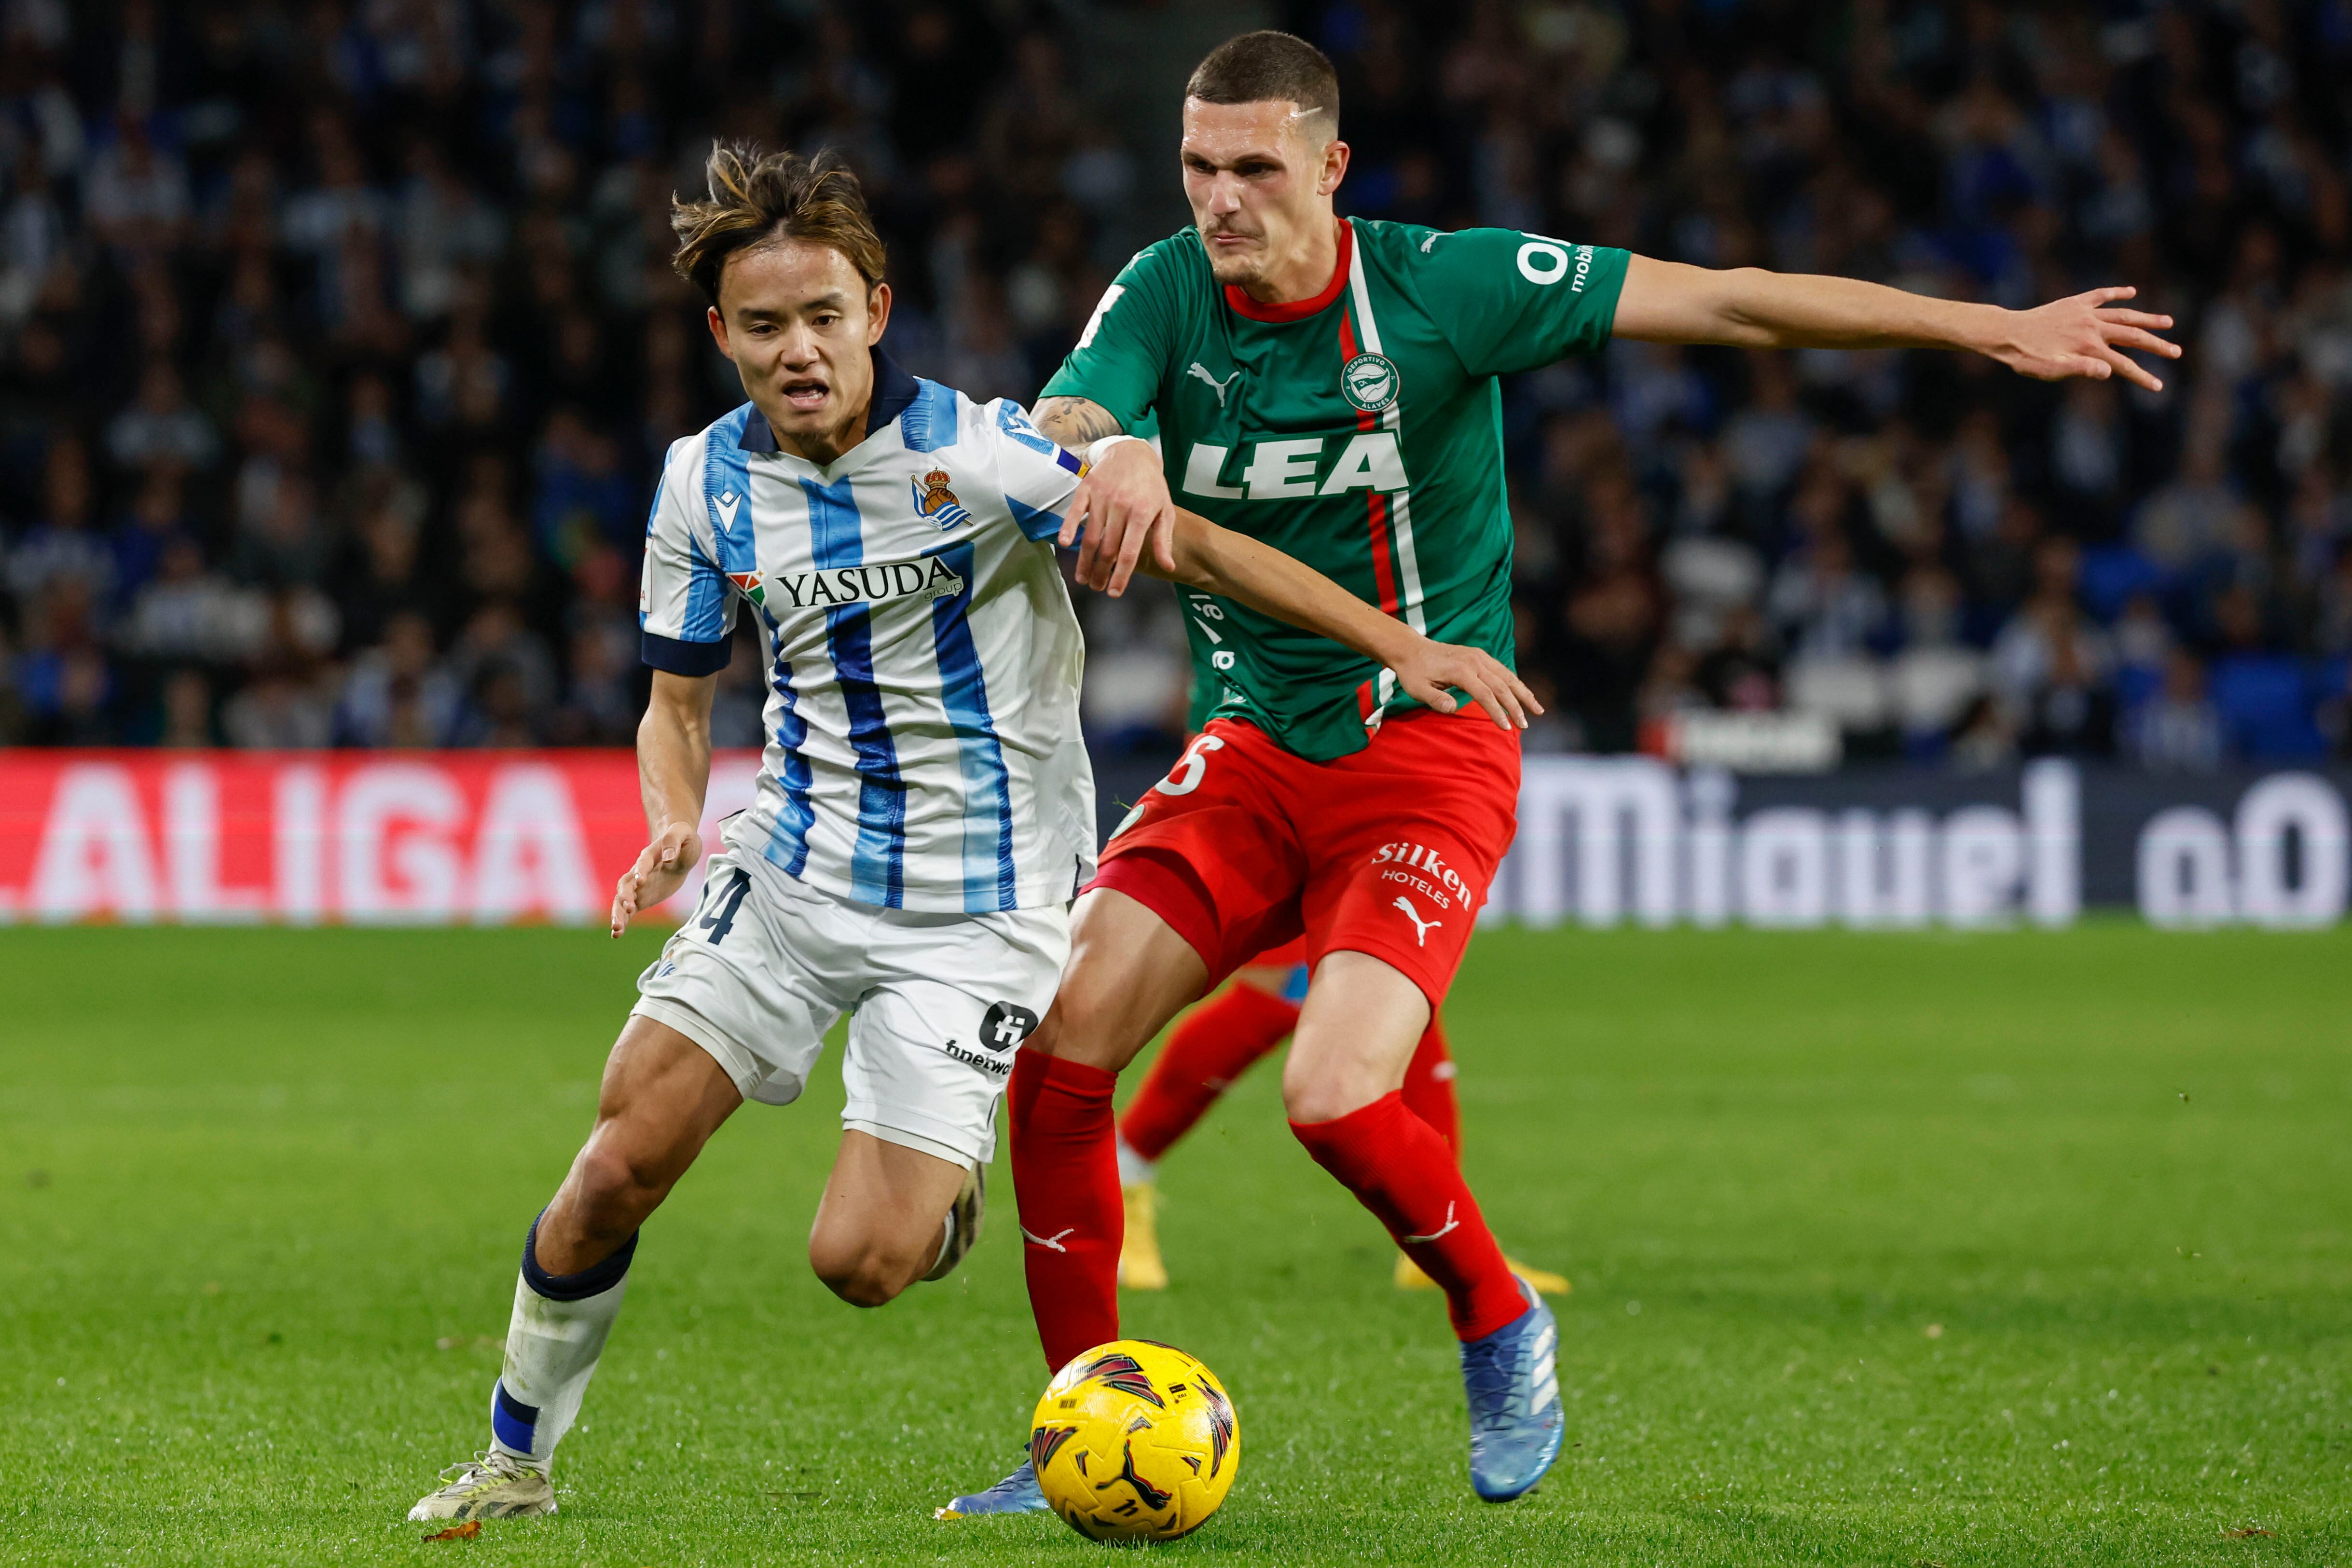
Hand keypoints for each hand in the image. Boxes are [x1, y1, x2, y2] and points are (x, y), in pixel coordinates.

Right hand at [611, 819, 702, 936]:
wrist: (680, 850)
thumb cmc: (683, 839)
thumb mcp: (684, 834)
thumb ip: (674, 841)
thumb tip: (668, 857)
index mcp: (650, 855)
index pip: (643, 863)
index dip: (641, 870)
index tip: (640, 880)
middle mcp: (638, 871)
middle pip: (625, 884)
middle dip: (625, 896)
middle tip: (627, 908)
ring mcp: (637, 887)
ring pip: (621, 900)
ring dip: (618, 913)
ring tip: (616, 929)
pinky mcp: (640, 899)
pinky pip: (628, 911)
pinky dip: (622, 920)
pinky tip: (616, 934)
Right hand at [1061, 440, 1176, 596]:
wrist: (1133, 452)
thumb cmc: (1151, 485)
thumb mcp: (1165, 510)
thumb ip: (1164, 539)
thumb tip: (1168, 567)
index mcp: (1142, 513)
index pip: (1129, 553)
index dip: (1121, 576)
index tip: (1114, 592)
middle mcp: (1121, 506)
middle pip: (1107, 548)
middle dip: (1100, 573)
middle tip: (1096, 587)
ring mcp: (1102, 497)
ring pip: (1090, 536)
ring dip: (1084, 560)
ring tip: (1082, 578)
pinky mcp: (1087, 488)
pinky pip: (1075, 512)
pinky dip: (1067, 528)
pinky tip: (1063, 544)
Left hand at [1389, 638, 1542, 730]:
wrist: (1411, 649)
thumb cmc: (1413, 673)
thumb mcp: (1417, 689)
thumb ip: (1435, 699)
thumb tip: (1453, 709)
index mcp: (1461, 670)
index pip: (1486, 694)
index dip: (1497, 712)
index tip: (1506, 728)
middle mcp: (1474, 661)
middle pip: (1502, 686)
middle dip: (1516, 707)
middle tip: (1525, 725)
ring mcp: (1479, 656)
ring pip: (1507, 676)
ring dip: (1523, 693)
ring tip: (1538, 709)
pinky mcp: (1480, 655)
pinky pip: (1502, 670)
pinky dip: (1515, 683)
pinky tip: (1523, 695)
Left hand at [1985, 286, 2180, 392]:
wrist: (2006, 333)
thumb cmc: (2026, 357)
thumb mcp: (2051, 370)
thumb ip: (2080, 370)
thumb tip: (2109, 372)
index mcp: (2089, 348)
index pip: (2124, 366)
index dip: (2143, 377)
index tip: (2159, 387)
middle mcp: (2092, 328)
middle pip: (2133, 337)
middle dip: (2156, 346)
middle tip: (2177, 352)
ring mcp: (2085, 313)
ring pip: (2124, 314)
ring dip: (2147, 319)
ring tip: (2168, 322)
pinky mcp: (2075, 302)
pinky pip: (2100, 295)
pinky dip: (2117, 293)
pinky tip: (2132, 292)